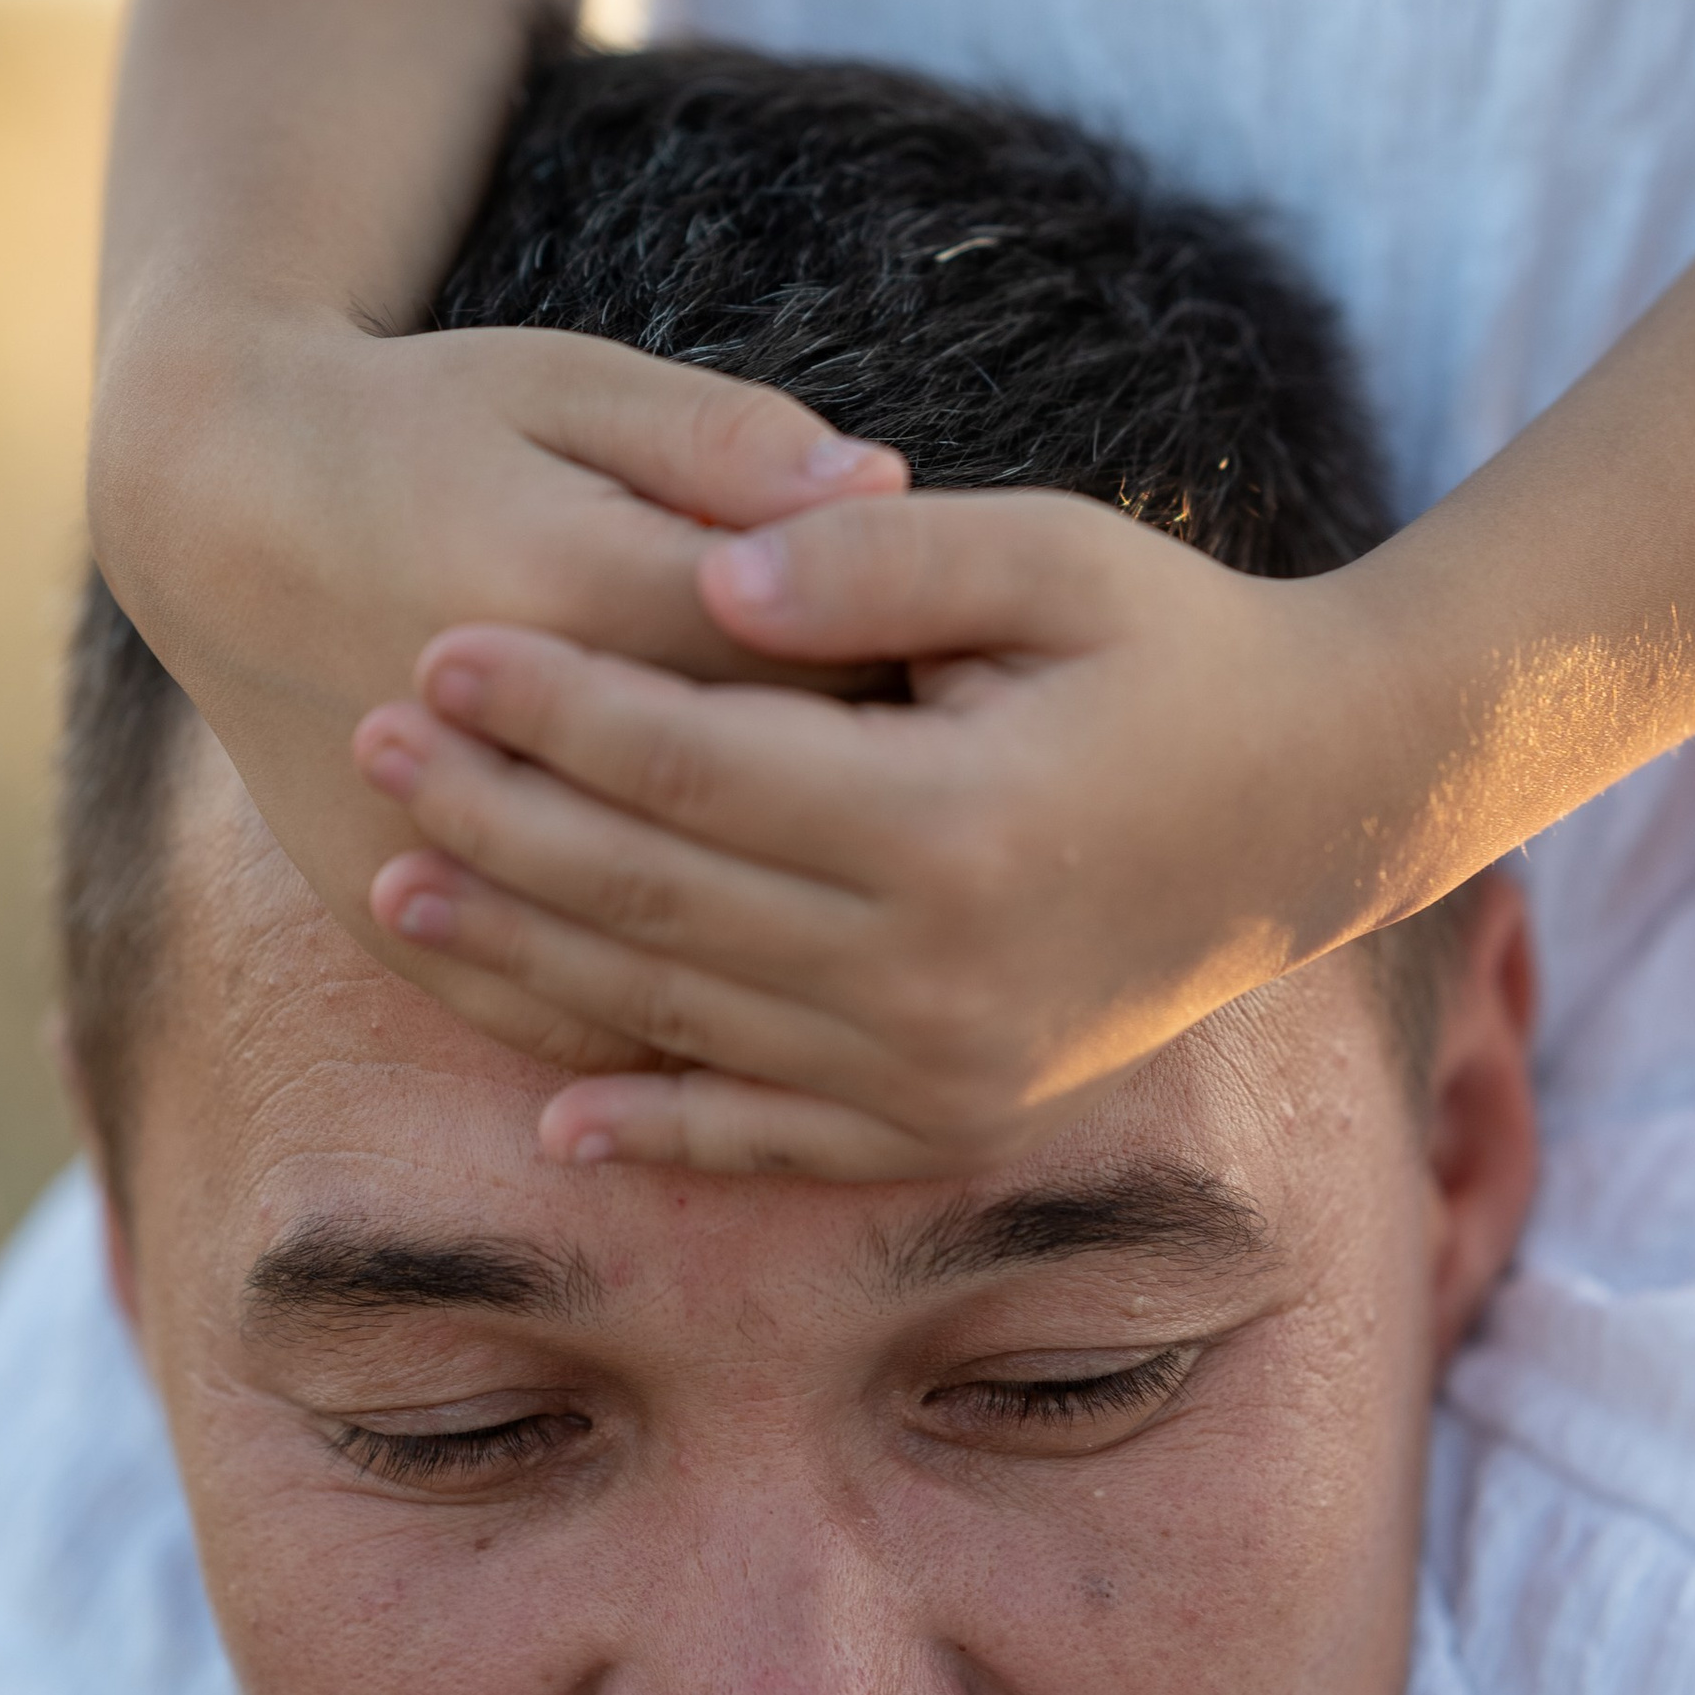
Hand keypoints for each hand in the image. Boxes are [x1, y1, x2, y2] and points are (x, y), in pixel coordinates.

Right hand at [88, 304, 905, 1068]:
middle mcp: (491, 739)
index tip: (984, 686)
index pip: (795, 664)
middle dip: (856, 818)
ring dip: (774, 954)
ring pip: (652, 947)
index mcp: (564, 583)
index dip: (906, 676)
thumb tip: (887, 486)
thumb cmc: (429, 419)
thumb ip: (728, 442)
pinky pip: (555, 1020)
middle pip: (742, 816)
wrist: (216, 500)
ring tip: (882, 932)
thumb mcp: (577, 383)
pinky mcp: (384, 911)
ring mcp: (423, 845)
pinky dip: (658, 1037)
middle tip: (957, 812)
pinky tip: (760, 1034)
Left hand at [350, 491, 1392, 1176]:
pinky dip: (666, 1128)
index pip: (693, 765)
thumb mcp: (1057, 556)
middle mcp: (938, 971)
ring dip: (531, 956)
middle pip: (658, 896)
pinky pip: (780, 1139)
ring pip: (686, 1018)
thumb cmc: (1183, 649)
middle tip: (368, 741)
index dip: (551, 706)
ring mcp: (947, 1066)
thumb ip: (880, 555)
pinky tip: (558, 1113)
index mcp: (954, 820)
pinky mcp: (960, 1118)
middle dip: (498, 817)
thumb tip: (710, 570)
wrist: (1326, 807)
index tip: (436, 649)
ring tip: (399, 887)